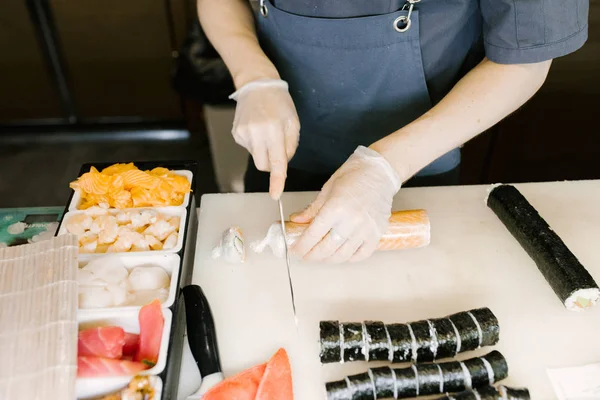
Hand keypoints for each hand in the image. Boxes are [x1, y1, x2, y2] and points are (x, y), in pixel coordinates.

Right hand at [229, 79, 299, 199]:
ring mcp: (243, 134)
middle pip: (263, 165)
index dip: (277, 180)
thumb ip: (290, 147)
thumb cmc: (279, 103)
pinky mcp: (236, 134)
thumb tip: (282, 165)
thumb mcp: (294, 123)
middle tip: (277, 147)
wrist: (257, 85)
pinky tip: (257, 128)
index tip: (275, 195)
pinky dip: (256, 143)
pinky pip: (249, 148)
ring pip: (256, 157)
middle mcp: (256, 133)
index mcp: (274, 130)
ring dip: (264, 151)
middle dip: (272, 164)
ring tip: (266, 131)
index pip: (277, 162)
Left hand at [289, 146, 400, 262]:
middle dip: (311, 256)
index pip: (313, 235)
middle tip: (304, 256)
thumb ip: (312, 209)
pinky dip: (348, 258)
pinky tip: (340, 255)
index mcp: (336, 208)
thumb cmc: (354, 175)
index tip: (294, 251)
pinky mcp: (377, 233)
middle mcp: (351, 221)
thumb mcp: (327, 189)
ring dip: (327, 259)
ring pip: (342, 255)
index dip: (301, 246)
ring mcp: (366, 229)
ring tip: (320, 257)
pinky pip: (361, 254)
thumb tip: (296, 220)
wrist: (380, 171)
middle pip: (326, 249)